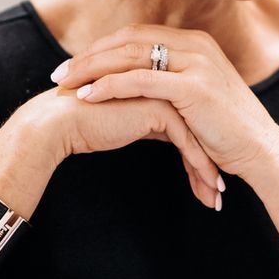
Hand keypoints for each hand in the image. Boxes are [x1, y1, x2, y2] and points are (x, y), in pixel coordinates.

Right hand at [13, 83, 223, 208]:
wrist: (59, 124)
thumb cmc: (88, 126)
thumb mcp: (131, 124)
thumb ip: (153, 123)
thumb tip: (174, 137)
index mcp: (160, 82)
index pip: (192, 117)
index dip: (202, 148)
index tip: (211, 177)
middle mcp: (165, 83)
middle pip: (199, 124)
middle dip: (210, 160)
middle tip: (218, 191)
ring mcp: (163, 93)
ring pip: (198, 133)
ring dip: (207, 168)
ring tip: (215, 196)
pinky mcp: (158, 107)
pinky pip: (187, 141)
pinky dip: (198, 166)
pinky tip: (206, 190)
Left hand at [51, 26, 278, 180]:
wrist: (262, 151)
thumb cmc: (229, 133)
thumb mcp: (199, 100)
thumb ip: (171, 87)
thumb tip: (137, 94)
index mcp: (196, 43)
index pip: (138, 35)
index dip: (103, 48)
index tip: (75, 65)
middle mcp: (196, 45)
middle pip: (129, 40)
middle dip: (89, 55)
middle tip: (59, 73)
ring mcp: (196, 63)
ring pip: (130, 55)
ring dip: (92, 68)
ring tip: (65, 84)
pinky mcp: (192, 87)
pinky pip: (140, 80)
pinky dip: (110, 86)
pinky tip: (88, 96)